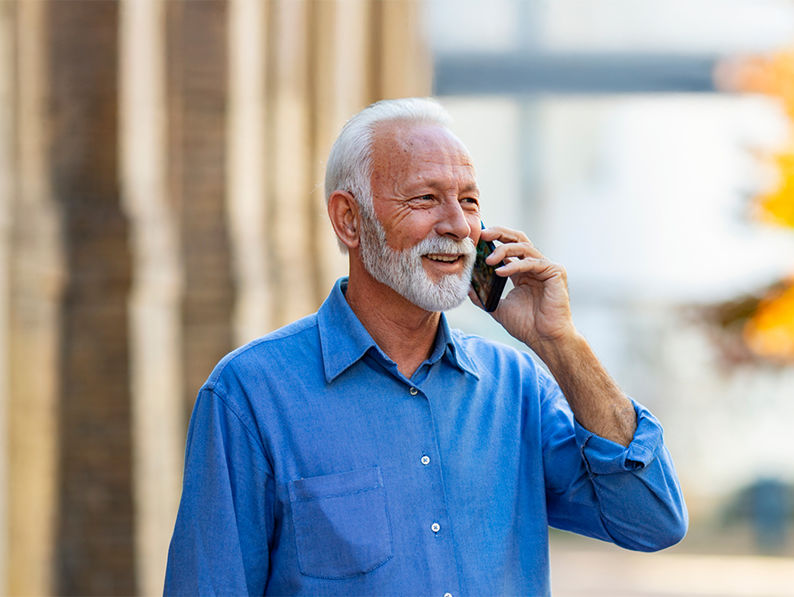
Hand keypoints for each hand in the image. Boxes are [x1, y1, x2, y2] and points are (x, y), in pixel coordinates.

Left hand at [469, 226, 576, 350]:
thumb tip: (466, 287)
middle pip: (518, 239)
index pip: (508, 248)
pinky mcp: (555, 272)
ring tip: (488, 260)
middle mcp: (535, 266)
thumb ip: (483, 296)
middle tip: (483, 234)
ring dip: (504, 250)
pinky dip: (515, 265)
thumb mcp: (497, 308)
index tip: (476, 241)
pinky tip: (500, 271)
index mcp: (522, 272)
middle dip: (500, 233)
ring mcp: (546, 268)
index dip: (493, 242)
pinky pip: (532, 262)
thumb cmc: (526, 326)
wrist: (545, 339)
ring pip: (524, 247)